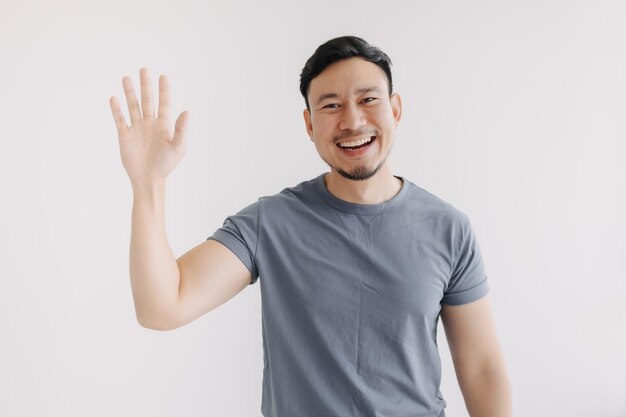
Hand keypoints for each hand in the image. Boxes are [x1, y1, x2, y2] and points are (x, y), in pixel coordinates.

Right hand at [109, 68, 188, 185]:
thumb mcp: (178, 147)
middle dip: (145, 85)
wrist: (148, 179)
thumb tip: (187, 111)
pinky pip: (120, 119)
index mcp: (164, 125)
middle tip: (144, 70)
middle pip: (147, 100)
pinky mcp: (125, 135)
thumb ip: (181, 129)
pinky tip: (114, 98)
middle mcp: (150, 124)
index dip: (164, 90)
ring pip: (132, 106)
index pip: (164, 103)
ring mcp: (137, 128)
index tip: (163, 76)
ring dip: (129, 92)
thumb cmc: (165, 165)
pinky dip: (116, 109)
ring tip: (126, 78)